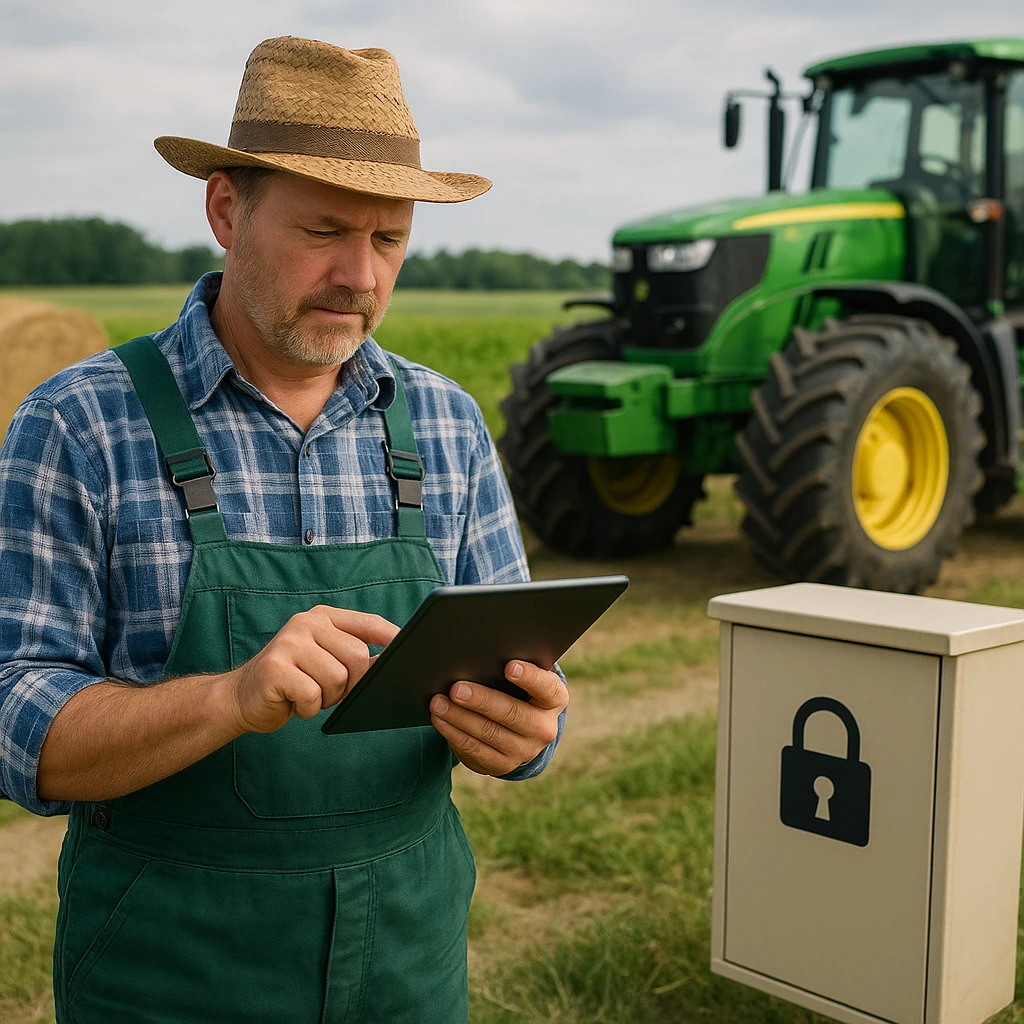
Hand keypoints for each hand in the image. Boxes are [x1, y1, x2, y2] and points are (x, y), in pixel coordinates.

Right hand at [225, 606, 399, 733]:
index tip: (409, 649)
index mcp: (323, 618)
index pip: (368, 623)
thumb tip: (395, 659)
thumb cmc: (292, 681)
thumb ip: (356, 656)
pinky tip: (293, 702)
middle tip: (327, 690)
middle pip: (357, 657)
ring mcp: (288, 643)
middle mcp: (306, 624)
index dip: (391, 637)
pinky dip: (307, 708)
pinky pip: (312, 695)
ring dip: (326, 698)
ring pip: (337, 679)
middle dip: (350, 684)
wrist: (240, 698)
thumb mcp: (325, 661)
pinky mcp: (275, 668)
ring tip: (307, 693)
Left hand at [429, 660, 567, 775]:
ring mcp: (525, 750)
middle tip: (456, 688)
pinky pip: (475, 750)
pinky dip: (454, 733)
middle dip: (481, 700)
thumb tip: (479, 656)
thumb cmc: (518, 689)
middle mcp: (544, 728)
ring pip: (489, 733)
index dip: (529, 678)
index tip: (509, 666)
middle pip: (512, 713)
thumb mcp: (525, 678)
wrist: (521, 729)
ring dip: (459, 717)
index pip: (547, 688)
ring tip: (438, 703)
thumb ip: (514, 667)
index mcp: (555, 699)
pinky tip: (440, 720)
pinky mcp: (503, 765)